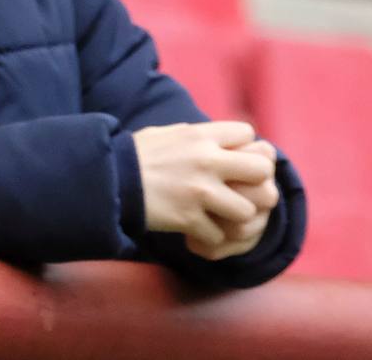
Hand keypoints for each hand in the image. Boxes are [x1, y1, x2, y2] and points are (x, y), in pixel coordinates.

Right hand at [133, 121, 276, 249]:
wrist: (109, 179)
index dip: (245, 148)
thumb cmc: (139, 155)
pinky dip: (208, 237)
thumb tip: (226, 140)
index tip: (233, 160)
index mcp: (201, 135)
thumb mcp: (171, 134)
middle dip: (255, 183)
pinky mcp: (189, 218)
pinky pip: (218, 235)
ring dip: (234, 218)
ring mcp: (200, 192)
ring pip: (247, 210)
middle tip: (241, 192)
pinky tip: (195, 230)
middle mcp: (206, 161)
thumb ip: (201, 137)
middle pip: (262, 171)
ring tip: (219, 217)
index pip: (249, 135)